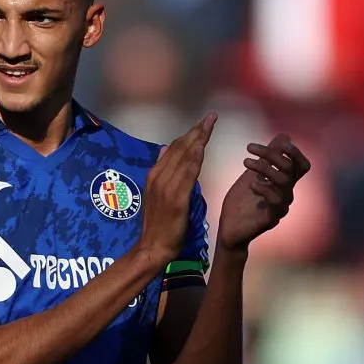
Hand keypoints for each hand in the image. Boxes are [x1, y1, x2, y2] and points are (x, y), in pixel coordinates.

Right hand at [136, 113, 217, 267]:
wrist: (153, 246)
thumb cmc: (158, 224)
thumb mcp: (157, 194)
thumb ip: (162, 171)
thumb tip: (164, 148)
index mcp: (154, 175)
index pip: (173, 149)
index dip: (189, 134)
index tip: (203, 122)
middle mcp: (158, 176)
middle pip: (180, 148)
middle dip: (196, 131)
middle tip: (211, 116)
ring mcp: (166, 186)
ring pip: (184, 156)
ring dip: (198, 138)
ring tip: (210, 124)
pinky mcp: (175, 197)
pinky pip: (187, 173)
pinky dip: (195, 157)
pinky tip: (203, 147)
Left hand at [218, 134, 310, 252]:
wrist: (229, 228)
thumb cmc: (241, 201)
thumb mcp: (252, 174)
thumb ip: (267, 158)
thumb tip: (284, 136)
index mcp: (283, 183)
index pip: (301, 166)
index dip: (295, 153)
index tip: (280, 142)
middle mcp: (285, 194)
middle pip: (290, 169)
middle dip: (271, 154)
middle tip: (249, 147)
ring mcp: (280, 207)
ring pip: (284, 182)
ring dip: (264, 167)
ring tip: (245, 162)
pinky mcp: (271, 219)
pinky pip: (276, 202)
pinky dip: (265, 189)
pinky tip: (251, 184)